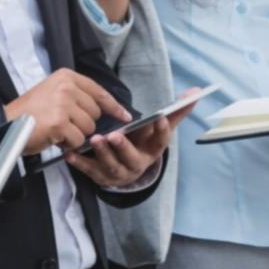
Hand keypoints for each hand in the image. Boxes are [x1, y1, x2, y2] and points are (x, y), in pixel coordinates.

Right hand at [5, 70, 132, 153]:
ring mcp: (63, 104)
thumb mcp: (53, 93)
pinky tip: (53, 137)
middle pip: (95, 113)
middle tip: (63, 125)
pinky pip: (78, 139)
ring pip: (88, 128)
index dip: (114, 106)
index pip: (99, 91)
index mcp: (66, 77)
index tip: (125, 116)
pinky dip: (68, 144)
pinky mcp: (60, 122)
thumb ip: (76, 97)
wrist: (6, 124)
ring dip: (75, 135)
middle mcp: (66, 87)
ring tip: (56, 130)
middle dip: (84, 124)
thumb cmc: (29, 112)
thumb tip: (103, 110)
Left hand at [65, 89, 195, 186]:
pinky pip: (90, 172)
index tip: (159, 118)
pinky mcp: (101, 177)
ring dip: (103, 154)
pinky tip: (71, 154)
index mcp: (153, 151)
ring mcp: (118, 173)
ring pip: (111, 167)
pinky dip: (80, 164)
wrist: (127, 169)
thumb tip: (197, 91)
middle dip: (123, 147)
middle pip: (132, 158)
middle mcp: (137, 165)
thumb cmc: (143, 142)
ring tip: (95, 140)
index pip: (161, 142)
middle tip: (114, 135)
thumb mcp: (158, 129)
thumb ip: (176, 111)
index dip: (162, 131)